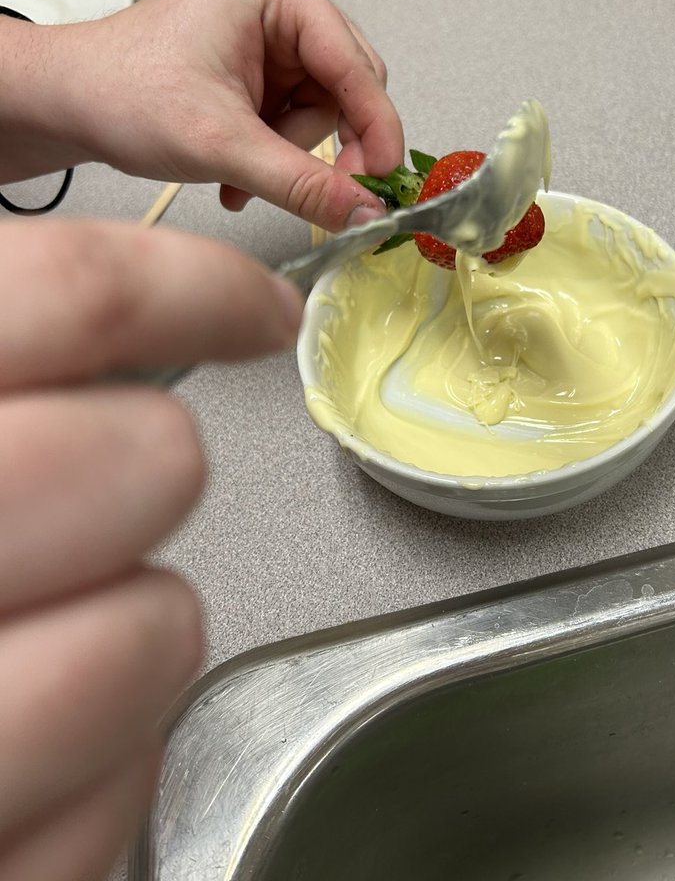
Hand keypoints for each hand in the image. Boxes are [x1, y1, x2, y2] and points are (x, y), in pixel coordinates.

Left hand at [0, 0, 403, 231]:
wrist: (67, 101)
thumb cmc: (121, 92)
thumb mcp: (222, 145)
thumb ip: (301, 182)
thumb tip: (363, 211)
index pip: (354, 64)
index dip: (376, 127)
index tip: (385, 181)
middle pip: (346, 85)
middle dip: (319, 144)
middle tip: (315, 191)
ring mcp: (269, 29)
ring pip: (323, 107)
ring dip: (289, 153)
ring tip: (241, 175)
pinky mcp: (258, 59)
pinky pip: (295, 112)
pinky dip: (275, 150)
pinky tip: (239, 169)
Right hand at [0, 217, 303, 880]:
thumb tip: (106, 313)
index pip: (67, 295)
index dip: (195, 286)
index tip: (253, 309)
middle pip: (144, 458)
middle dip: (149, 463)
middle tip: (96, 486)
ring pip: (159, 629)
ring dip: (131, 624)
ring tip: (43, 632)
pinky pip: (122, 786)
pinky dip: (102, 759)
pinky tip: (20, 742)